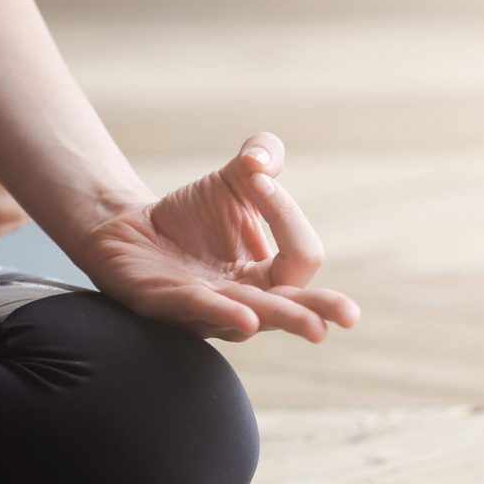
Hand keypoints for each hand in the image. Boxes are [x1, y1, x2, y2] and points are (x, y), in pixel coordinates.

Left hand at [72, 132, 360, 342]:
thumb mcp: (236, 177)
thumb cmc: (193, 215)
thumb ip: (263, 155)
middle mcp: (247, 300)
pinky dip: (223, 313)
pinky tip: (247, 319)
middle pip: (292, 307)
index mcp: (270, 276)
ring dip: (283, 319)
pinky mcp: (165, 303)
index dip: (286, 213)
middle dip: (321, 310)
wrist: (133, 228)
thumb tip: (263, 160)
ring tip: (316, 328)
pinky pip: (199, 311)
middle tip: (349, 315)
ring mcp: (208, 309)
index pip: (299, 254)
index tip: (257, 176)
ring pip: (253, 317)